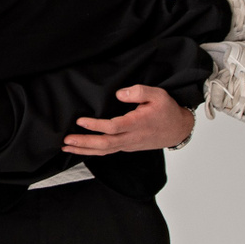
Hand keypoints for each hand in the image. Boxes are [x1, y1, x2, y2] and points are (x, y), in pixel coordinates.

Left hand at [63, 85, 195, 154]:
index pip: (113, 127)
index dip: (96, 126)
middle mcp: (131, 137)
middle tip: (66, 140)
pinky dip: (93, 152)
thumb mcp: (158, 94)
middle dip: (84, 143)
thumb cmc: (167, 110)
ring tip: (66, 147)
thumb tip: (119, 94)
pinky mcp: (127, 146)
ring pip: (105, 151)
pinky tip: (81, 149)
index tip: (80, 121)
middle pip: (105, 144)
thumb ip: (138, 91)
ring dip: (85, 150)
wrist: (178, 129)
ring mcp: (128, 144)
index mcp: (137, 123)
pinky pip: (108, 151)